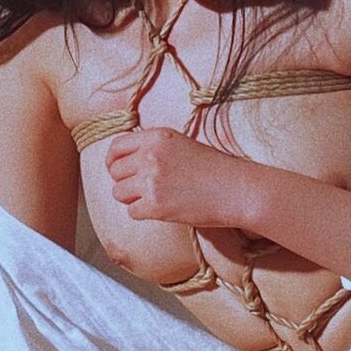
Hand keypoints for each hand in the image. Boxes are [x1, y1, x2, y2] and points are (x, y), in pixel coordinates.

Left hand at [103, 127, 257, 226]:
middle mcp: (151, 155)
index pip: (117, 146)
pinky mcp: (155, 204)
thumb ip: (154, 148)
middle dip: (125, 182)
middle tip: (143, 189)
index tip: (117, 170)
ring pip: (119, 192)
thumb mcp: (183, 145)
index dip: (113, 161)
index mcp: (158, 136)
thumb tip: (127, 162)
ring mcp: (152, 180)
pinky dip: (144, 213)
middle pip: (115, 172)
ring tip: (155, 199)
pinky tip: (163, 209)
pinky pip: (132, 211)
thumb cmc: (215, 170)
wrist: (237, 190)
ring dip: (132, 199)